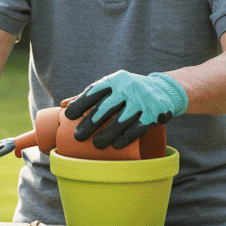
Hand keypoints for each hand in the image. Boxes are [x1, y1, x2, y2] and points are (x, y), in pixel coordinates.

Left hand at [63, 71, 186, 148]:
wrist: (163, 91)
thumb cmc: (128, 91)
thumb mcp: (112, 87)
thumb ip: (89, 96)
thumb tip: (62, 105)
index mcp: (115, 80)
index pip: (94, 92)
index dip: (80, 104)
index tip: (69, 116)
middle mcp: (128, 88)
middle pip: (104, 108)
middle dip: (89, 124)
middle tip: (78, 136)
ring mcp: (142, 101)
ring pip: (120, 121)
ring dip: (106, 135)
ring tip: (96, 144)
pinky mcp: (154, 114)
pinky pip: (137, 128)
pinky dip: (125, 138)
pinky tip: (116, 145)